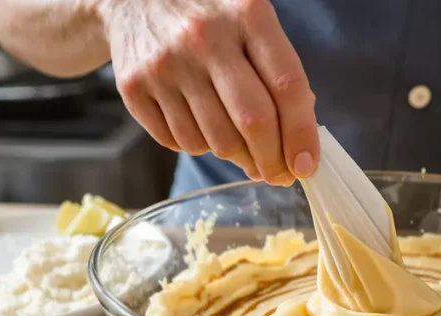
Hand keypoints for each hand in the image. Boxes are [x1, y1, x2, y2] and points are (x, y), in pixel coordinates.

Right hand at [99, 0, 318, 185]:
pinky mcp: (135, 87)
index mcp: (246, 14)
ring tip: (239, 144)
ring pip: (216, 141)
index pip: (287, 86)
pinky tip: (201, 126)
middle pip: (253, 122)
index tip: (306, 165)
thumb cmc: (209, 15)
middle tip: (277, 174)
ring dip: (235, 156)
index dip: (301, 134)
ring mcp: (166, 64)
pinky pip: (179, 143)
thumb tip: (298, 139)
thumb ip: (278, 70)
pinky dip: (198, 146)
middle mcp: (205, 38)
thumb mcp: (250, 20)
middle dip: (272, 161)